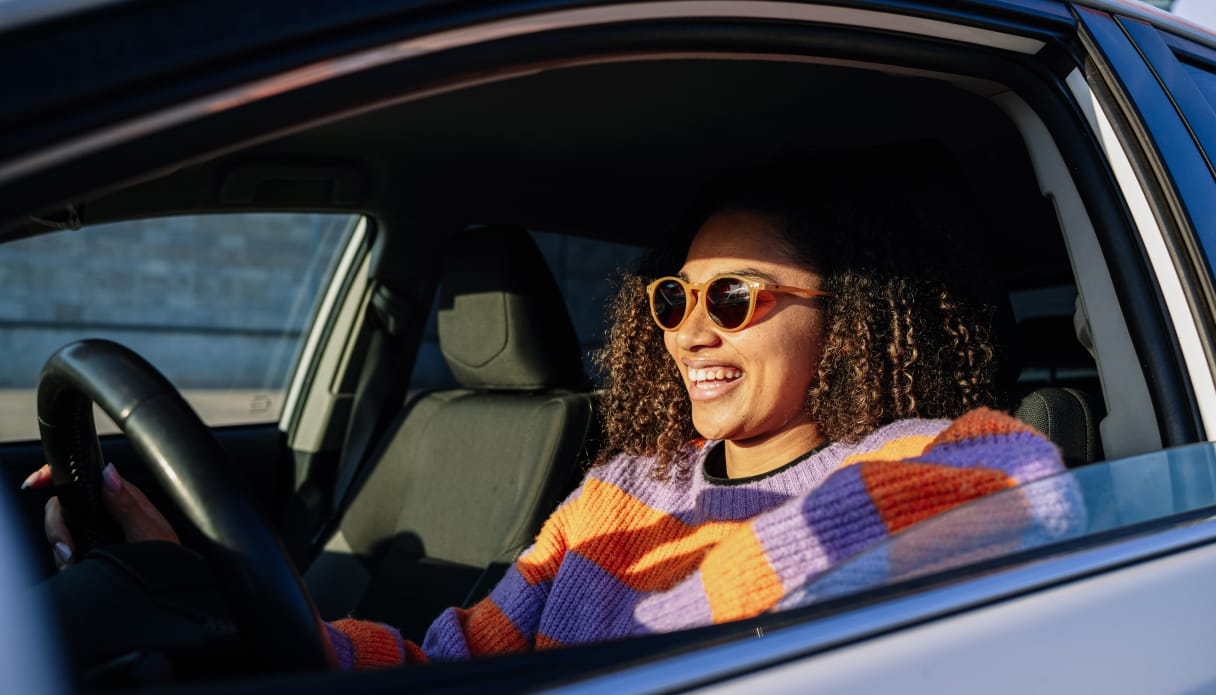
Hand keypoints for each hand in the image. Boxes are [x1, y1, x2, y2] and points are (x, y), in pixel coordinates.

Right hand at [23, 463, 179, 570]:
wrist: (168, 588)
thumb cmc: (168, 559)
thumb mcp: (149, 531)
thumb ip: (126, 503)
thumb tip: (108, 472)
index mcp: (121, 500)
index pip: (85, 479)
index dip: (58, 475)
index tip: (37, 481)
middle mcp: (105, 514)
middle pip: (62, 507)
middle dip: (56, 527)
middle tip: (68, 547)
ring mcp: (94, 534)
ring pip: (59, 532)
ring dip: (60, 548)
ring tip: (74, 561)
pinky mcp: (88, 553)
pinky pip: (63, 553)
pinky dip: (64, 561)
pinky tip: (74, 567)